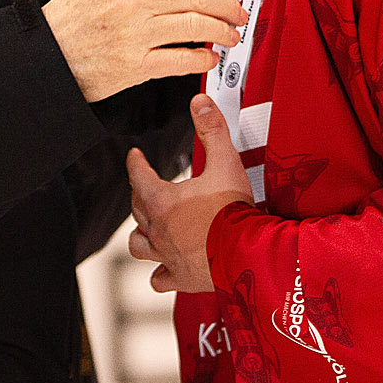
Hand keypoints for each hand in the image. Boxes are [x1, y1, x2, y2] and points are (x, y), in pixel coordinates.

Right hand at [43, 0, 245, 103]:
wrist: (44, 59)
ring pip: (195, 26)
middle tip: (237, 11)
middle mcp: (130, 3)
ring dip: (221, 30)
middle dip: (226, 4)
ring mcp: (134, 35)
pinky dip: (203, 58)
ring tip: (229, 34)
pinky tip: (209, 57)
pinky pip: (182, 60)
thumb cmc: (68, 23)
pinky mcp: (135, 66)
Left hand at [128, 94, 252, 292]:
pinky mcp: (181, 277)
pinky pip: (159, 279)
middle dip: (139, 194)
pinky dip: (159, 273)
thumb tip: (201, 104)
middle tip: (145, 187)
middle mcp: (158, 230)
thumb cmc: (234, 213)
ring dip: (141, 235)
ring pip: (138, 245)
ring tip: (148, 229)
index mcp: (162, 201)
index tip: (134, 156)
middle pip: (137, 209)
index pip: (138, 176)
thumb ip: (212, 130)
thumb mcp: (225, 162)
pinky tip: (163, 269)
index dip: (135, 162)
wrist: (247, 254)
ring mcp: (167, 255)